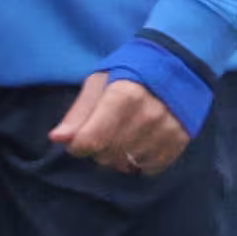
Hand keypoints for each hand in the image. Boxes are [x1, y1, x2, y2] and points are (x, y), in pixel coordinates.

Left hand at [50, 74, 189, 174]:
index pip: (91, 140)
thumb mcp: (99, 82)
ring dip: (116, 156)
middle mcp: (148, 115)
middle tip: (102, 132)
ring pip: (126, 164)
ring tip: (121, 135)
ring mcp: (166, 130)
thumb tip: (57, 139)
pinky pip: (148, 168)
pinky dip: (137, 162)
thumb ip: (78, 112)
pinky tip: (138, 144)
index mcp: (124, 95)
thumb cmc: (130, 73)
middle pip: (107, 155)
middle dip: (96, 150)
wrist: (178, 67)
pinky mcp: (179, 142)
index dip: (77, 146)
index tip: (77, 141)